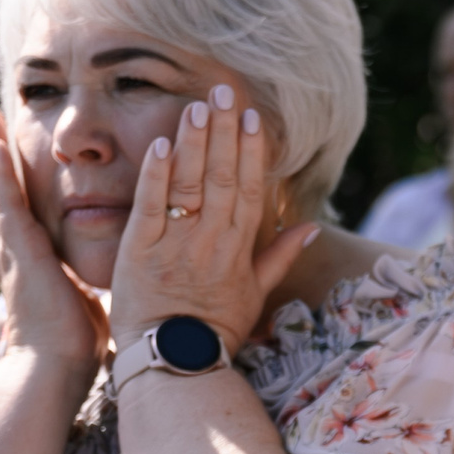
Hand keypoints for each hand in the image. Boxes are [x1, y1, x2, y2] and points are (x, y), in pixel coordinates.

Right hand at [0, 102, 106, 370]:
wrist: (55, 364)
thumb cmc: (73, 338)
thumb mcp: (79, 293)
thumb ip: (81, 275)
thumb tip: (99, 270)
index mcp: (29, 255)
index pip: (19, 202)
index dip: (12, 171)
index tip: (10, 139)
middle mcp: (13, 246)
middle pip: (0, 186)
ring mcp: (10, 246)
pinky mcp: (18, 250)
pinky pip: (6, 202)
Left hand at [109, 85, 316, 354]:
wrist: (176, 362)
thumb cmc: (215, 330)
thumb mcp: (256, 295)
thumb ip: (280, 257)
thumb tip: (312, 228)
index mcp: (240, 249)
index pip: (248, 189)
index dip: (250, 151)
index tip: (252, 117)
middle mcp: (212, 241)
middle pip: (221, 177)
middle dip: (223, 132)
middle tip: (224, 91)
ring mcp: (177, 244)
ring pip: (189, 185)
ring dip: (193, 142)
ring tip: (196, 106)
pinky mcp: (141, 251)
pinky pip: (151, 206)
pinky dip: (156, 174)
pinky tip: (161, 144)